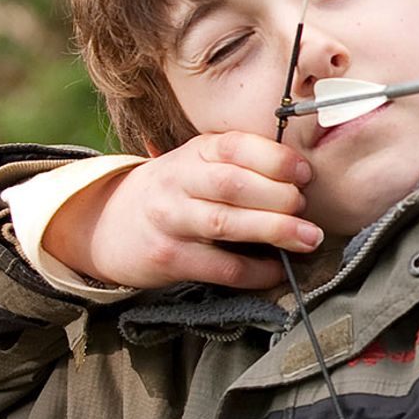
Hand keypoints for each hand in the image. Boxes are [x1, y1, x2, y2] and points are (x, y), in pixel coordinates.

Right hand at [44, 132, 322, 290]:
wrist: (110, 224)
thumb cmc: (175, 192)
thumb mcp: (198, 164)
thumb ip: (241, 164)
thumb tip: (304, 179)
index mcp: (194, 152)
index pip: (234, 146)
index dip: (274, 158)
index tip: (305, 172)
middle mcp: (179, 181)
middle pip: (233, 184)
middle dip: (278, 196)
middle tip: (306, 208)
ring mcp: (172, 220)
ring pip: (226, 223)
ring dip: (274, 230)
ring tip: (308, 238)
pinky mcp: (170, 258)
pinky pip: (221, 268)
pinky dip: (255, 272)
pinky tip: (278, 269)